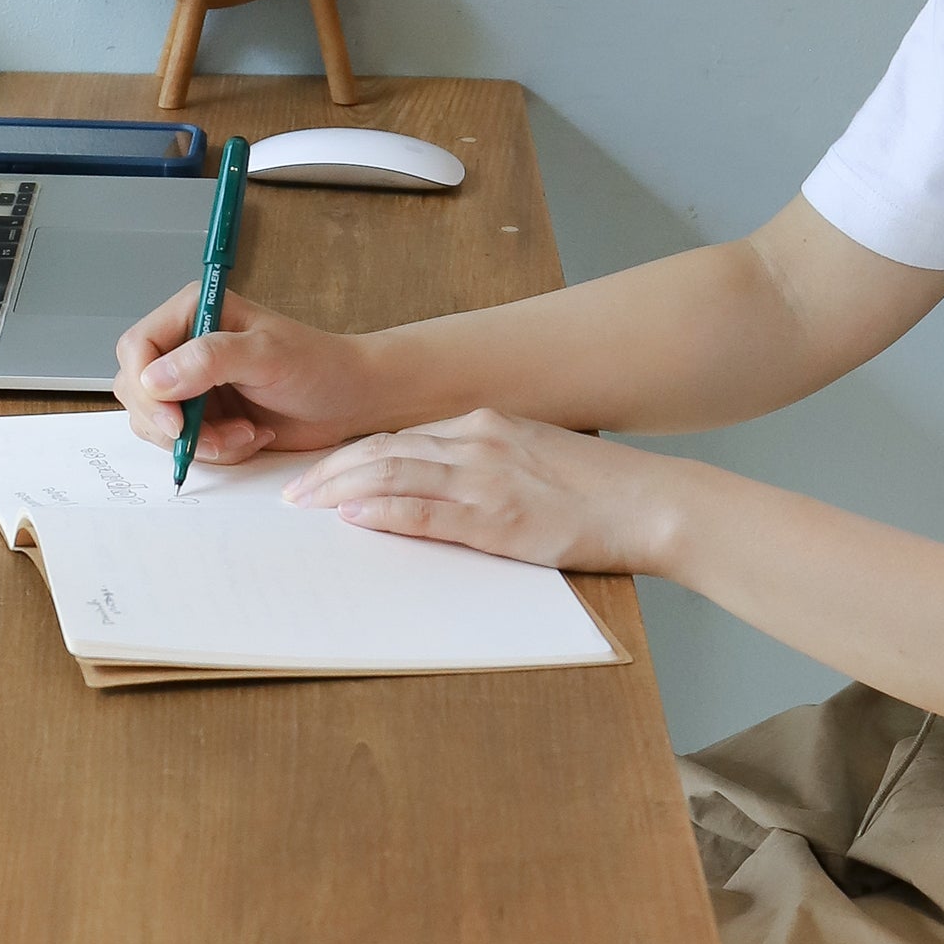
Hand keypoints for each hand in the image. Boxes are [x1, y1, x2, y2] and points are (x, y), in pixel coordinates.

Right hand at [113, 287, 377, 464]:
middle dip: (173, 423)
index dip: (147, 387)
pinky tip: (250, 436)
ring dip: (200, 440)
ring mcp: (191, 384)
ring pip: (157, 423)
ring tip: (245, 433)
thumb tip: (155, 379)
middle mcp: (185, 345)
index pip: (137, 347)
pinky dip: (216, 450)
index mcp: (194, 312)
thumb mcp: (267, 355)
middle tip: (213, 436)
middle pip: (137, 390)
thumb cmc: (318, 366)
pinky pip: (183, 443)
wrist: (349, 400)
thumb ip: (210, 359)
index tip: (175, 420)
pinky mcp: (203, 415)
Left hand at [284, 409, 672, 571]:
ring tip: (303, 505)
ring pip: (390, 474)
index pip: (400, 436)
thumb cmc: (600, 490)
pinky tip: (351, 517)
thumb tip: (442, 479)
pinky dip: (380, 513)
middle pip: (381, 449)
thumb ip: (487, 461)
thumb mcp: (536, 457)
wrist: (652, 503)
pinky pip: (423, 512)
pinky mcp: (496, 520)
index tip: (321, 471)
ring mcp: (484, 479)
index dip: (352, 454)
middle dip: (329, 470)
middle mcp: (477, 441)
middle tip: (291, 490)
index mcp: (486, 424)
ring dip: (338, 491)